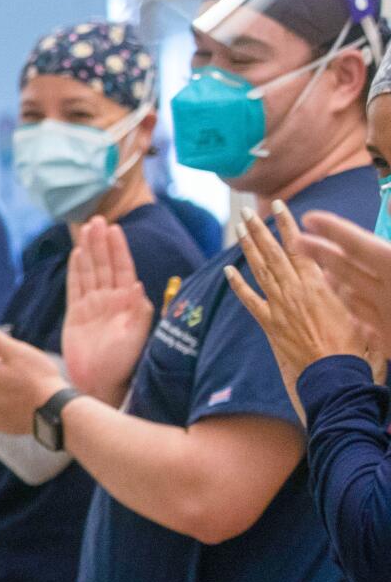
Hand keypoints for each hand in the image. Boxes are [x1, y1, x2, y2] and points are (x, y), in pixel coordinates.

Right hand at [63, 216, 155, 405]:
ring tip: (85, 229)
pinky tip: (75, 254)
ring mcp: (91, 306)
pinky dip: (75, 270)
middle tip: (96, 219)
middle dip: (101, 242)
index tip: (114, 229)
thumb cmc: (122, 363)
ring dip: (88, 250)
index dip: (118, 248)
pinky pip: (74, 287)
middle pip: (104, 264)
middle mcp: (109, 300)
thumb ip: (138, 311)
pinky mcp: (75, 315)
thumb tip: (136, 285)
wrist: (100, 382)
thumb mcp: (137, 336)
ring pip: (89, 271)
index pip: (122, 268)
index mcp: (126, 303)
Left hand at [225, 201, 373, 414]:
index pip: (299, 247)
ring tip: (240, 229)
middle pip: (273, 254)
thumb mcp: (354, 307)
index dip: (287, 225)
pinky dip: (237, 285)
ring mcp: (279, 308)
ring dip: (248, 248)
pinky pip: (249, 300)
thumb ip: (341, 285)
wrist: (333, 374)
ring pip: (260, 271)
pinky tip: (227, 271)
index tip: (279, 206)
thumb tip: (334, 267)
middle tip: (249, 212)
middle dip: (261, 230)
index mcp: (317, 284)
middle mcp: (294, 291)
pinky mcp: (270, 324)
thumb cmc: (351, 344)